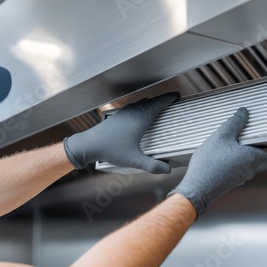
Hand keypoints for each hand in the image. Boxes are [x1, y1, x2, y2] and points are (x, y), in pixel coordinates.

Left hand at [64, 92, 179, 173]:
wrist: (89, 144)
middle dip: (163, 100)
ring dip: (152, 103)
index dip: (169, 98)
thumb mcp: (134, 160)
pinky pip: (134, 107)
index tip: (177, 96)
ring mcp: (124, 112)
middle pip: (152, 101)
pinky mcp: (118, 116)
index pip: (159, 103)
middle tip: (172, 102)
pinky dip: (142, 107)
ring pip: (142, 103)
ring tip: (159, 107)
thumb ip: (153, 166)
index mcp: (141, 117)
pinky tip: (141, 114)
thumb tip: (168, 170)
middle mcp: (133, 111)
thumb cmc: (110, 149)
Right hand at [168, 108, 266, 216]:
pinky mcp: (230, 183)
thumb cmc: (210, 163)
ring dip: (237, 154)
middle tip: (237, 136)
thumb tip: (243, 113)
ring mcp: (240, 178)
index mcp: (253, 158)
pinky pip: (234, 169)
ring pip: (244, 162)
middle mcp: (250, 170)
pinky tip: (216, 158)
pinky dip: (229, 162)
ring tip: (223, 146)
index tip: (264, 136)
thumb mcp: (222, 135)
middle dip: (248, 146)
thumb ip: (235, 122)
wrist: (197, 187)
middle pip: (255, 155)